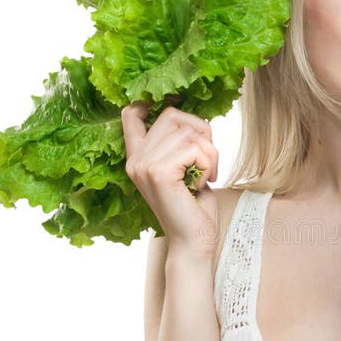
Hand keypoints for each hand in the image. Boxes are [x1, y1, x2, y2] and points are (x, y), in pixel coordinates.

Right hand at [121, 103, 220, 258]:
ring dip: (210, 153)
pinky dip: (209, 163)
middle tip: (208, 160)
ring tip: (206, 176)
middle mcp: (136, 159)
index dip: (151, 100)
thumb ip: (180, 145)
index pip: (130, 114)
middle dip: (201, 131)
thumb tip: (193, 119)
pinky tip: (203, 183)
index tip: (174, 98)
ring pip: (189, 131)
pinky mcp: (159, 172)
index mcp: (139, 157)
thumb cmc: (194, 208)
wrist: (194, 242)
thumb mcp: (185, 169)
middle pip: (172, 114)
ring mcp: (144, 165)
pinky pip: (196, 148)